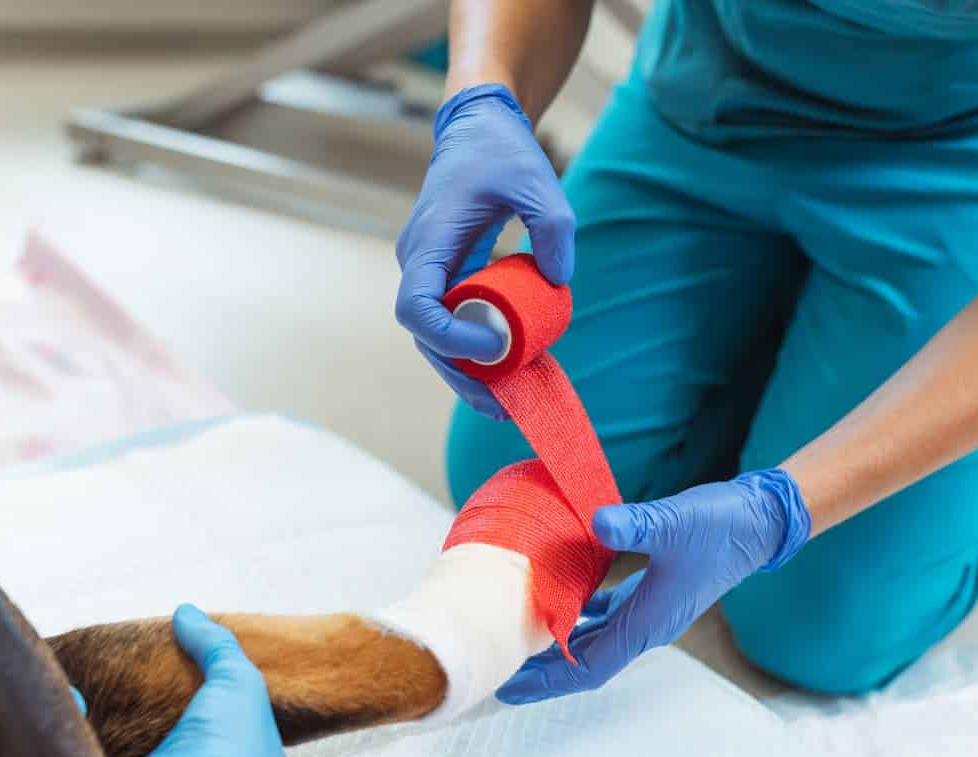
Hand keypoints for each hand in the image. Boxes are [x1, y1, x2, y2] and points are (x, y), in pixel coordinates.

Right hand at [87, 605, 287, 756]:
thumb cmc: (224, 750)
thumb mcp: (237, 680)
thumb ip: (215, 644)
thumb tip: (187, 613)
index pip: (250, 723)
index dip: (231, 694)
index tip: (206, 673)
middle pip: (203, 738)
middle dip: (181, 711)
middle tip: (158, 680)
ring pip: (159, 751)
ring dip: (138, 723)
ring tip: (120, 690)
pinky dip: (102, 733)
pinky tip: (88, 709)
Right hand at [394, 83, 574, 418]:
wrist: (479, 129)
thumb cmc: (500, 150)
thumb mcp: (536, 178)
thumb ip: (552, 225)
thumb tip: (559, 279)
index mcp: (429, 243)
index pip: (417, 307)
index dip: (450, 336)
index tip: (495, 342)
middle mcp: (421, 265)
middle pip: (428, 338)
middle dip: (463, 376)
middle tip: (503, 406)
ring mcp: (431, 274)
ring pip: (439, 339)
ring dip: (469, 374)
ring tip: (506, 406)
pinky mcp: (449, 278)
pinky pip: (456, 324)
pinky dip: (478, 353)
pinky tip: (507, 377)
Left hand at [496, 469, 811, 703]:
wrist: (759, 521)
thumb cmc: (721, 525)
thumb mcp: (675, 522)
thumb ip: (635, 523)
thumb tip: (595, 520)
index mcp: (648, 623)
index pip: (589, 666)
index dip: (548, 681)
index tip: (509, 688)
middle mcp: (647, 626)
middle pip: (585, 661)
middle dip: (543, 672)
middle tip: (498, 670)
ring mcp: (650, 611)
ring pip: (595, 640)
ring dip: (559, 647)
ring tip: (519, 645)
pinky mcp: (653, 592)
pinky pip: (607, 616)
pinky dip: (579, 617)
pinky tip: (559, 603)